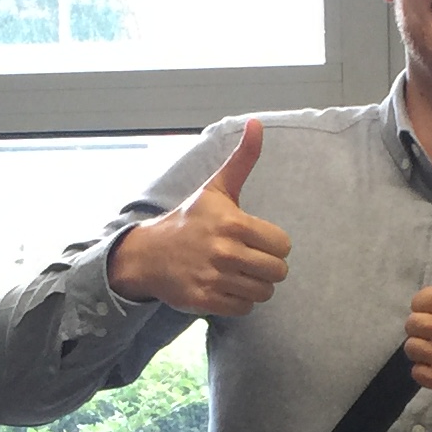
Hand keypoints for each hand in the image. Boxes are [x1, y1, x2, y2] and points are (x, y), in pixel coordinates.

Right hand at [107, 116, 292, 315]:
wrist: (149, 254)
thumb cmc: (190, 220)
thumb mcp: (217, 188)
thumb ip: (243, 159)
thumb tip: (257, 123)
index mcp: (233, 223)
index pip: (282, 246)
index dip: (273, 245)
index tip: (256, 241)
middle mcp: (225, 252)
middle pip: (277, 272)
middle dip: (267, 267)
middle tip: (249, 260)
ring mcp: (214, 278)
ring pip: (263, 293)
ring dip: (254, 285)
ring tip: (237, 273)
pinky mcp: (205, 300)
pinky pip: (244, 309)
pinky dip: (238, 301)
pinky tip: (225, 287)